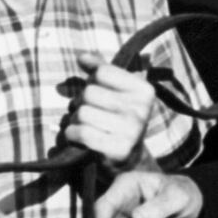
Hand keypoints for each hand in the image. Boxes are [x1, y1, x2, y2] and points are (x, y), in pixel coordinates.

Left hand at [66, 52, 155, 169]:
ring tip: (86, 127)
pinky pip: (79, 132)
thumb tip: (82, 57)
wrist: (129, 160)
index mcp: (145, 90)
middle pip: (89, 93)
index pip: (102, 73)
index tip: (99, 94)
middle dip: (81, 104)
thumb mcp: (117, 93)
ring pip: (81, 113)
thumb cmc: (117, 120)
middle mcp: (142, 110)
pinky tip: (80, 139)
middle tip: (90, 115)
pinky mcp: (118, 149)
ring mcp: (132, 130)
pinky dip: (72, 135)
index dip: (92, 82)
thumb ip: (102, 71)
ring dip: (74, 121)